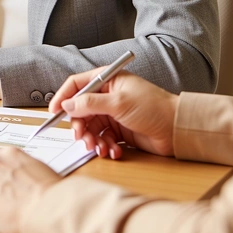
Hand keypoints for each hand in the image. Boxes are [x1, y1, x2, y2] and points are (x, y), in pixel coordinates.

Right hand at [49, 68, 179, 158]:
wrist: (179, 130)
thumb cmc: (154, 108)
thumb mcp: (118, 103)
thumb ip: (90, 103)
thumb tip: (67, 105)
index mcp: (108, 81)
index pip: (77, 84)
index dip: (63, 97)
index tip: (54, 112)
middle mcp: (108, 96)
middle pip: (81, 110)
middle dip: (80, 126)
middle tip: (82, 138)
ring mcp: (113, 114)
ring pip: (90, 127)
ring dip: (92, 139)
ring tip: (99, 148)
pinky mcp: (119, 131)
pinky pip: (103, 138)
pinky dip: (105, 146)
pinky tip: (114, 151)